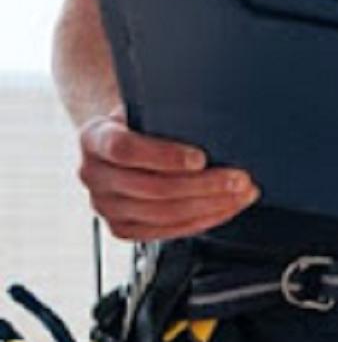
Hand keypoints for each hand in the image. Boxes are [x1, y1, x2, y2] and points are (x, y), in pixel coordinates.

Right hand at [78, 111, 258, 239]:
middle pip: (152, 188)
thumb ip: (167, 116)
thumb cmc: (140, 125)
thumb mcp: (146, 110)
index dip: (165, 156)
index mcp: (93, 138)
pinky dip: (203, 220)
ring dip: (211, 205)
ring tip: (241, 194)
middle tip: (239, 178)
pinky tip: (225, 208)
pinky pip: (167, 231)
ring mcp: (105, 206)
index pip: (125, 149)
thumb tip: (215, 126)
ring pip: (164, 213)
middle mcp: (93, 174)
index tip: (201, 158)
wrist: (120, 144)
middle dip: (204, 185)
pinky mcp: (122, 228)